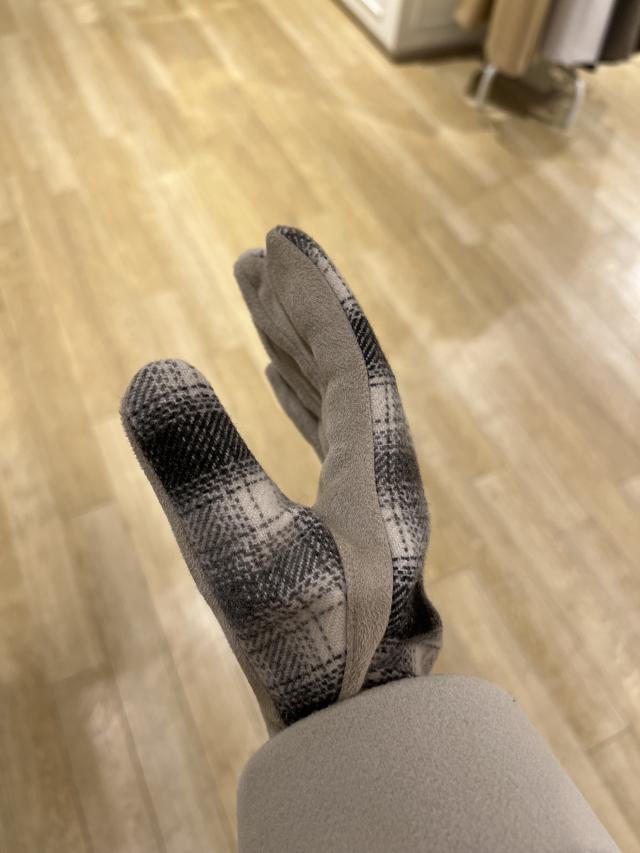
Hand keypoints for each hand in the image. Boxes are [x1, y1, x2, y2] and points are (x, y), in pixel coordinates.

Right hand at [121, 227, 440, 733]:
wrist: (356, 723)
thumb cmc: (305, 649)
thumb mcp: (239, 556)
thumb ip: (197, 465)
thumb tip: (152, 373)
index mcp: (374, 465)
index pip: (348, 355)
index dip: (314, 293)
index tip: (277, 238)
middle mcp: (384, 469)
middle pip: (345, 366)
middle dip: (299, 309)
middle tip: (251, 261)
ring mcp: (373, 495)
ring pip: (339, 398)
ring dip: (297, 345)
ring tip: (257, 301)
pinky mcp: (355, 520)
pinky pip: (333, 433)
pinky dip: (302, 394)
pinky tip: (276, 378)